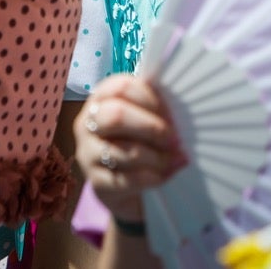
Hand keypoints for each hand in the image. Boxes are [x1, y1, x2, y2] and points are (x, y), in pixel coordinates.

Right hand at [74, 74, 186, 222]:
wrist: (119, 180)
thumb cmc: (136, 137)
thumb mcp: (142, 116)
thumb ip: (155, 108)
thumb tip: (182, 113)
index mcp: (101, 97)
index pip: (121, 88)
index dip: (150, 99)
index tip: (171, 114)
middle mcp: (88, 122)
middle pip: (116, 116)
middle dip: (152, 128)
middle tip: (174, 139)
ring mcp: (88, 153)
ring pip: (123, 152)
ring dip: (156, 157)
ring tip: (175, 159)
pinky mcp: (96, 182)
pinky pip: (126, 179)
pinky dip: (151, 177)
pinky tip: (166, 174)